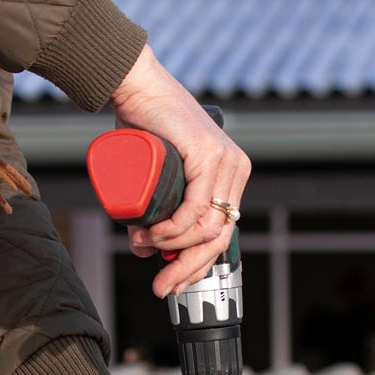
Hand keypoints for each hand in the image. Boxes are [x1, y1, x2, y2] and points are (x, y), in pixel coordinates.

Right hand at [109, 45, 250, 298]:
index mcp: (232, 177)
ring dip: (172, 245)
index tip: (171, 283)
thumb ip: (157, 208)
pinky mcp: (209, 154)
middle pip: (219, 236)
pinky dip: (175, 227)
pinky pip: (196, 206)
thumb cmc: (144, 127)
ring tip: (143, 243)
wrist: (138, 88)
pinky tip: (156, 234)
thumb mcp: (158, 177)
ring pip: (207, 225)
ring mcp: (226, 161)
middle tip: (161, 286)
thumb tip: (145, 248)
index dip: (197, 265)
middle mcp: (236, 170)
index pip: (223, 234)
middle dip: (187, 268)